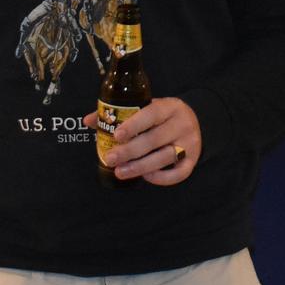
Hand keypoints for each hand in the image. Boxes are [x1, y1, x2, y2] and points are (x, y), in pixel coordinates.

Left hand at [84, 97, 200, 184]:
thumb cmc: (163, 116)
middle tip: (110, 159)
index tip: (116, 136)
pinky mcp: (193, 160)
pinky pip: (179, 174)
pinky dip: (161, 178)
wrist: (196, 120)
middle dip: (130, 151)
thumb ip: (119, 114)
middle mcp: (182, 124)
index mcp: (170, 107)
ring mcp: (190, 143)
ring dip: (140, 167)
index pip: (151, 114)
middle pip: (155, 140)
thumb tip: (89, 121)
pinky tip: (145, 177)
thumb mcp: (147, 107)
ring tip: (120, 172)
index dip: (134, 125)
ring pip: (165, 158)